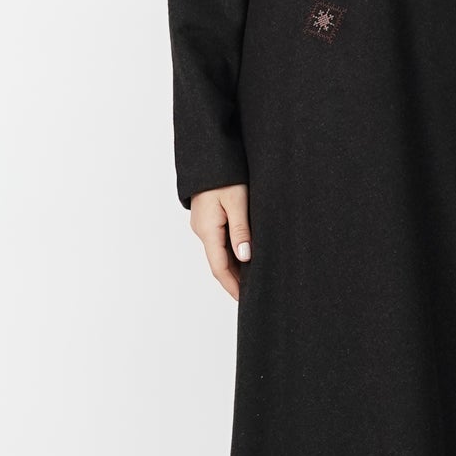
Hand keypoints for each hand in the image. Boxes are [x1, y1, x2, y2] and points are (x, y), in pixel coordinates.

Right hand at [190, 184, 251, 301]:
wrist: (208, 155)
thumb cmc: (224, 175)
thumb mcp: (237, 202)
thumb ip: (241, 231)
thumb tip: (245, 257)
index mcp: (207, 230)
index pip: (219, 267)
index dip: (232, 286)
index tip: (244, 300)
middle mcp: (202, 230)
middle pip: (219, 263)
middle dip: (234, 280)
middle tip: (253, 293)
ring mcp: (203, 224)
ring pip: (219, 252)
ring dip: (234, 266)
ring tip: (253, 278)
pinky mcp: (208, 217)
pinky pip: (219, 241)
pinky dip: (231, 252)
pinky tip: (245, 255)